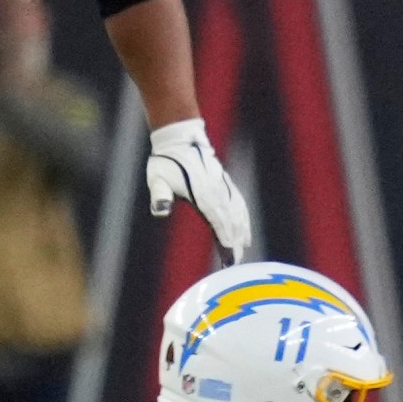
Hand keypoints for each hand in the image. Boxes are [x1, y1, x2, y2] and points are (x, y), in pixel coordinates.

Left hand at [146, 118, 251, 264]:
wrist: (180, 138)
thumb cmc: (166, 162)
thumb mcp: (157, 179)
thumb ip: (160, 196)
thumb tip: (160, 210)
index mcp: (202, 194)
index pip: (217, 222)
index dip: (225, 240)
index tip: (229, 258)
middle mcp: (217, 192)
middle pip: (230, 221)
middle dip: (234, 242)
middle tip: (236, 262)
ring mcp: (223, 187)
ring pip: (238, 212)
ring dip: (242, 230)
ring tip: (244, 247)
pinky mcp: (225, 183)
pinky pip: (239, 202)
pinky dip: (244, 216)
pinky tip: (245, 227)